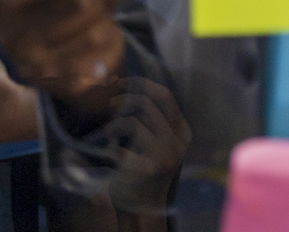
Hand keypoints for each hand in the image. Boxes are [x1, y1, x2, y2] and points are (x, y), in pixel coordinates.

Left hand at [100, 76, 190, 217]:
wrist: (141, 207)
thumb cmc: (140, 168)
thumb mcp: (149, 138)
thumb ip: (141, 113)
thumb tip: (115, 80)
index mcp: (181, 132)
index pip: (165, 95)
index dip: (140, 83)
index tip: (119, 82)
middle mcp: (178, 143)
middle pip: (146, 103)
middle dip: (121, 99)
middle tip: (107, 105)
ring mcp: (165, 156)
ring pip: (132, 122)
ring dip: (113, 124)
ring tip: (107, 134)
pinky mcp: (149, 169)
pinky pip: (120, 145)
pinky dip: (110, 146)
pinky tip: (110, 154)